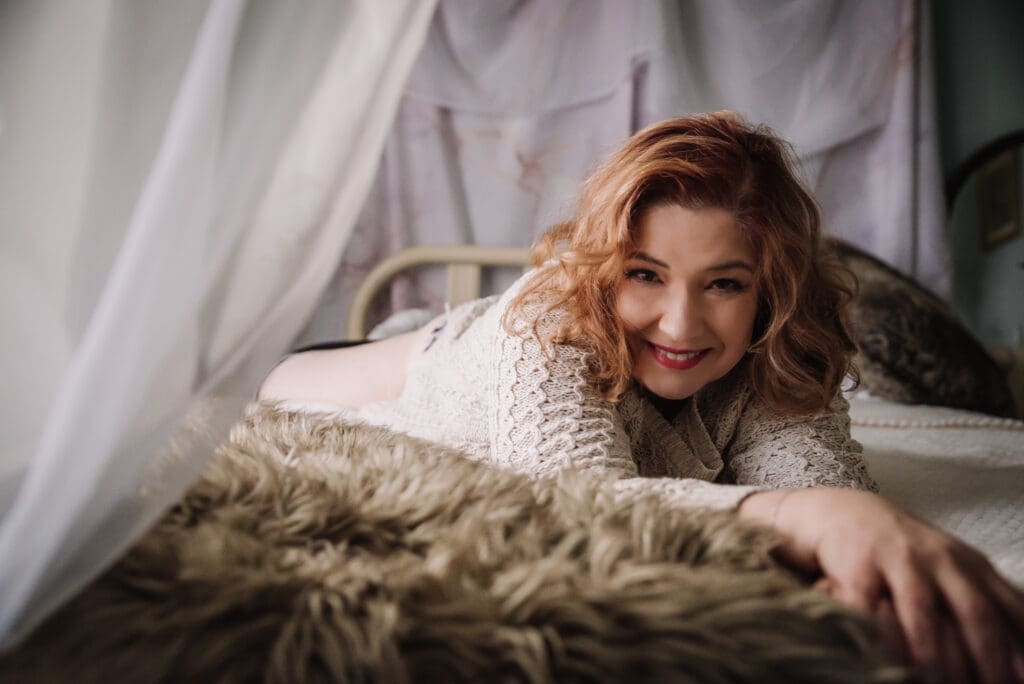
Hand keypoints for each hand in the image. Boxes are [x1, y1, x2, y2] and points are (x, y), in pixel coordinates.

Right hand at [738, 488, 1023, 682]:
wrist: (845, 512)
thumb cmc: (907, 555)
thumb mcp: (955, 569)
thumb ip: (989, 602)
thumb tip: (1022, 662)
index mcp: (971, 565)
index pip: (1007, 606)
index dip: (1020, 642)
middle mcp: (940, 560)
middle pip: (974, 609)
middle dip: (987, 654)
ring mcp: (898, 560)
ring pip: (922, 609)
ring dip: (931, 651)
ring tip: (934, 683)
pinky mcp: (858, 565)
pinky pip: (867, 606)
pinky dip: (874, 635)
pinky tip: (878, 659)